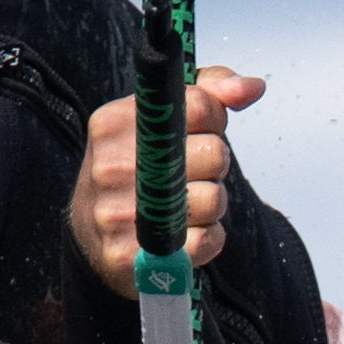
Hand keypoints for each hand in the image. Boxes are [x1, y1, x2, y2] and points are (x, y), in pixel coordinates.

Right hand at [75, 70, 262, 297]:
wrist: (90, 236)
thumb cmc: (134, 168)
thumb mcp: (153, 119)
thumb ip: (207, 92)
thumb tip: (253, 87)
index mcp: (114, 123)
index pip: (198, 106)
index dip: (215, 119)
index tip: (202, 129)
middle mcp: (112, 166)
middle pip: (215, 153)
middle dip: (216, 162)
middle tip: (191, 171)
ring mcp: (119, 214)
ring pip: (214, 199)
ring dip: (213, 202)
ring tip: (185, 202)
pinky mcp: (134, 256)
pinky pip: (207, 241)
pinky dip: (208, 236)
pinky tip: (185, 232)